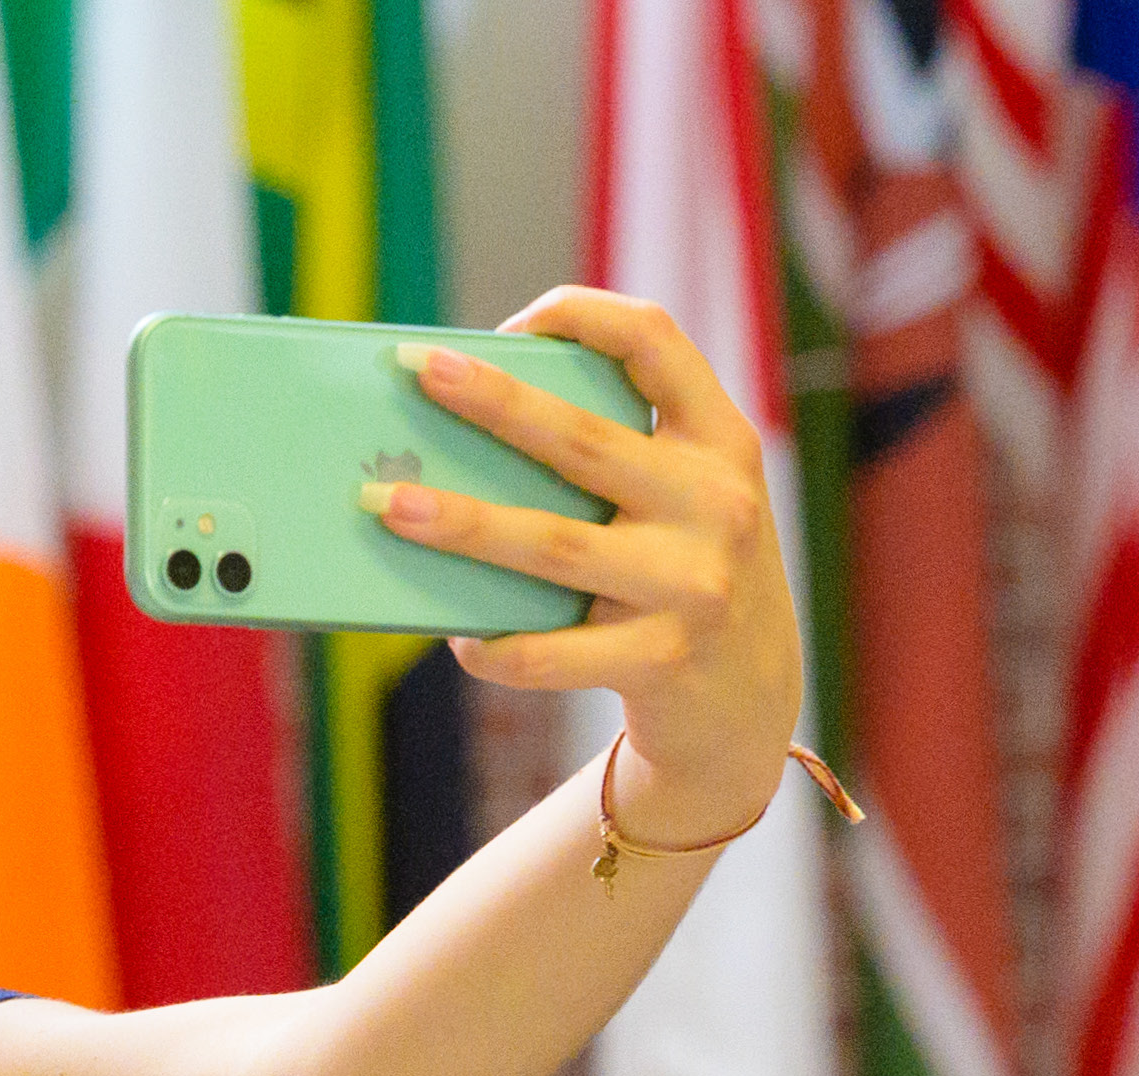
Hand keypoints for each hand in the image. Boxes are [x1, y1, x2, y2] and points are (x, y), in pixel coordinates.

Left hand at [366, 286, 804, 835]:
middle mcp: (716, 504)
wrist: (751, 697)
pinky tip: (457, 638)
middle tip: (417, 369)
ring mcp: (693, 584)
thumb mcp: (681, 500)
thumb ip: (611, 459)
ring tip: (387, 503)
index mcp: (720, 442)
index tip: (515, 320)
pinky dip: (496, 646)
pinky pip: (554, 652)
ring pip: (555, 545)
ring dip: (464, 523)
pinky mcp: (662, 660)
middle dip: (495, 401)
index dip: (586, 316)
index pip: (658, 346)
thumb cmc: (681, 571)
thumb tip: (456, 437)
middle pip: (585, 441)